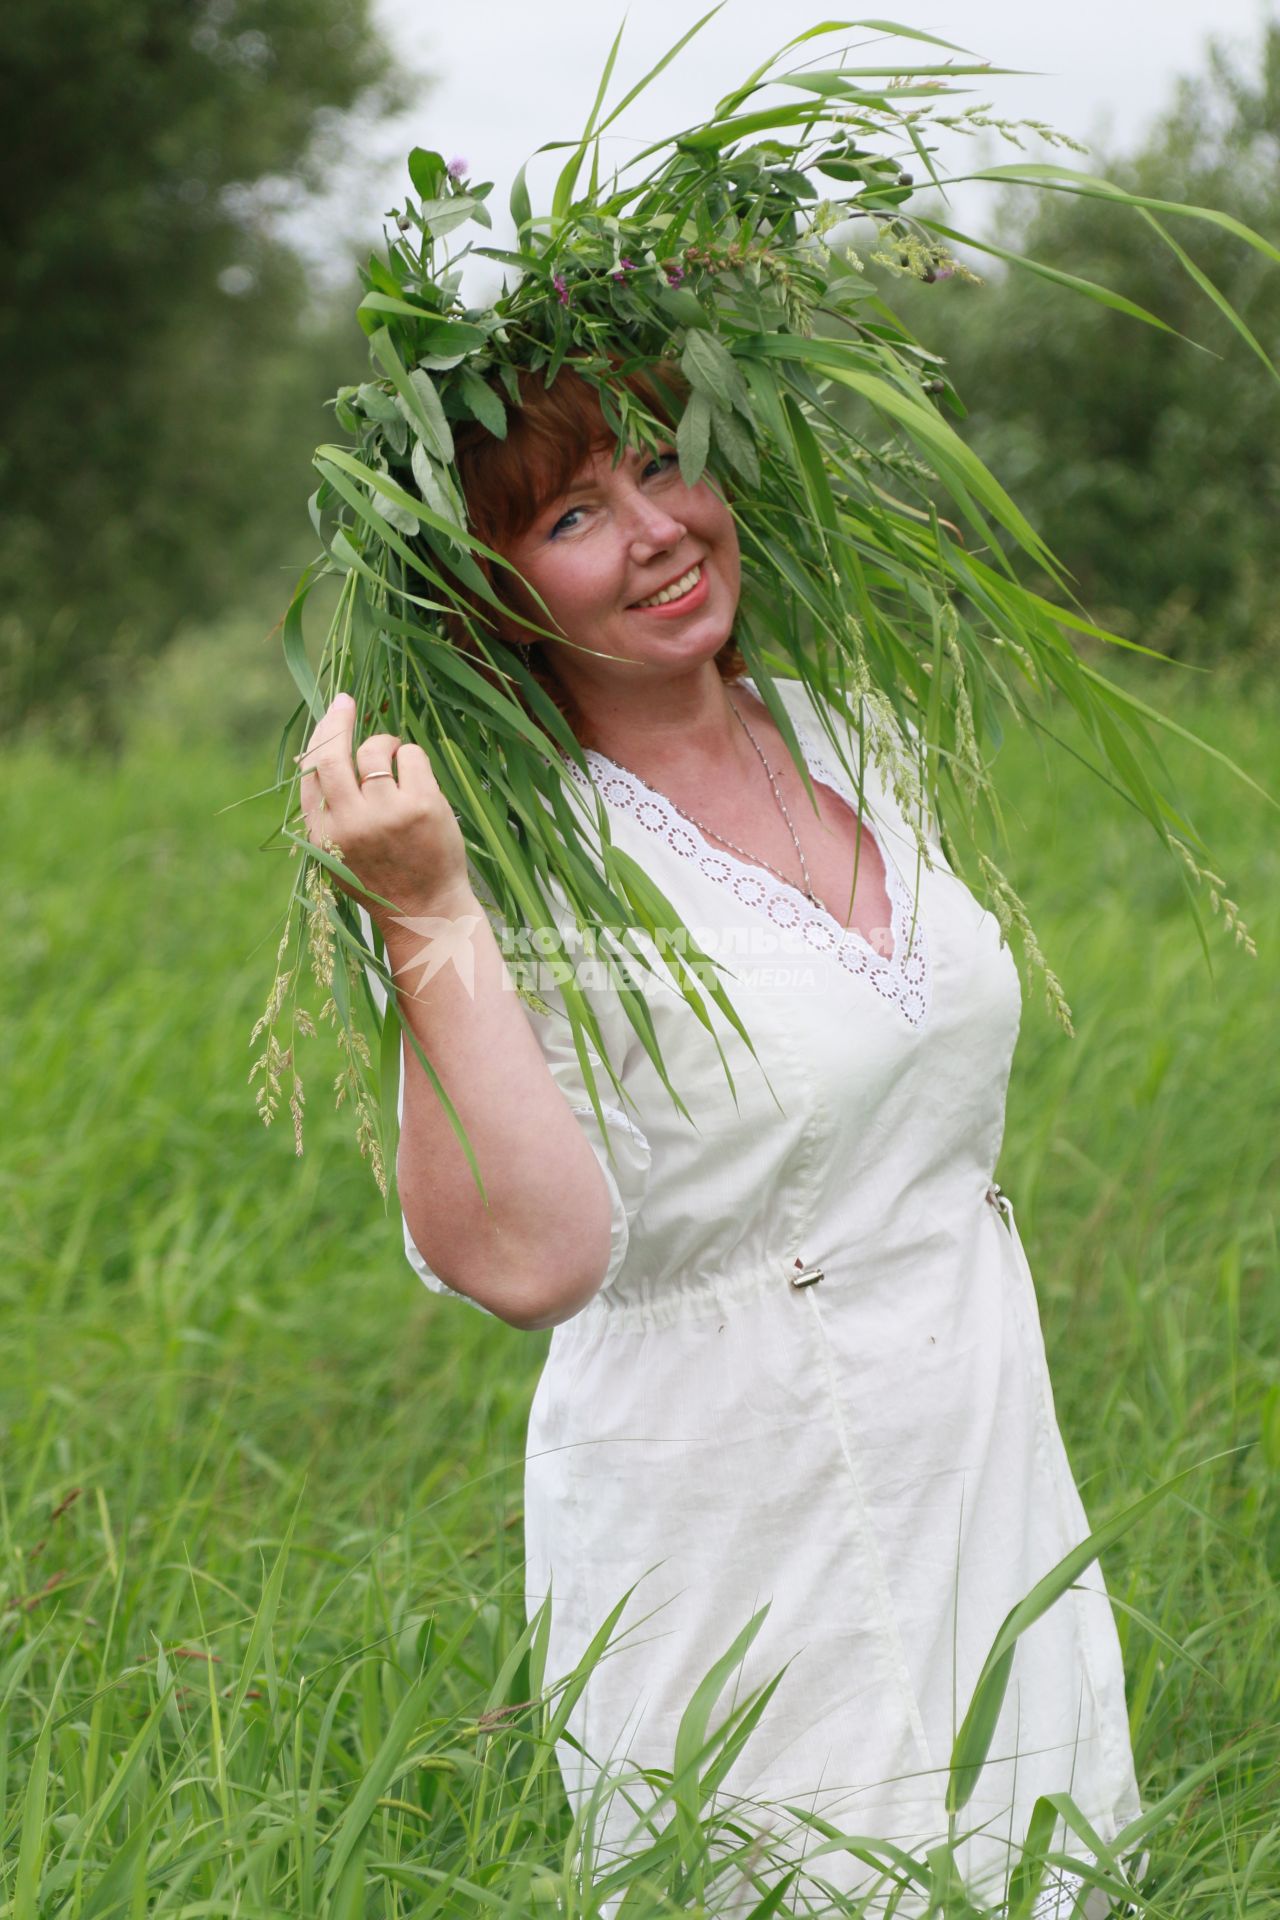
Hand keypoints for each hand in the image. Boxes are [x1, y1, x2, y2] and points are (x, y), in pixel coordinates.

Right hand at [296, 693, 471, 930]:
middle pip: (333, 755)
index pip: (311, 773)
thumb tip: (318, 752)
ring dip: (385, 743)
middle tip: (346, 702)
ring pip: (375, 750)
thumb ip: (328, 810)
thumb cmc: (383, 877)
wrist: (425, 910)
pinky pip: (411, 755)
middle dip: (338, 720)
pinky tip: (416, 776)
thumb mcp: (339, 852)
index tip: (331, 714)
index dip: (320, 737)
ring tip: (395, 758)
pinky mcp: (421, 806)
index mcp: (323, 834)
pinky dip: (412, 756)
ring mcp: (386, 813)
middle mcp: (350, 822)